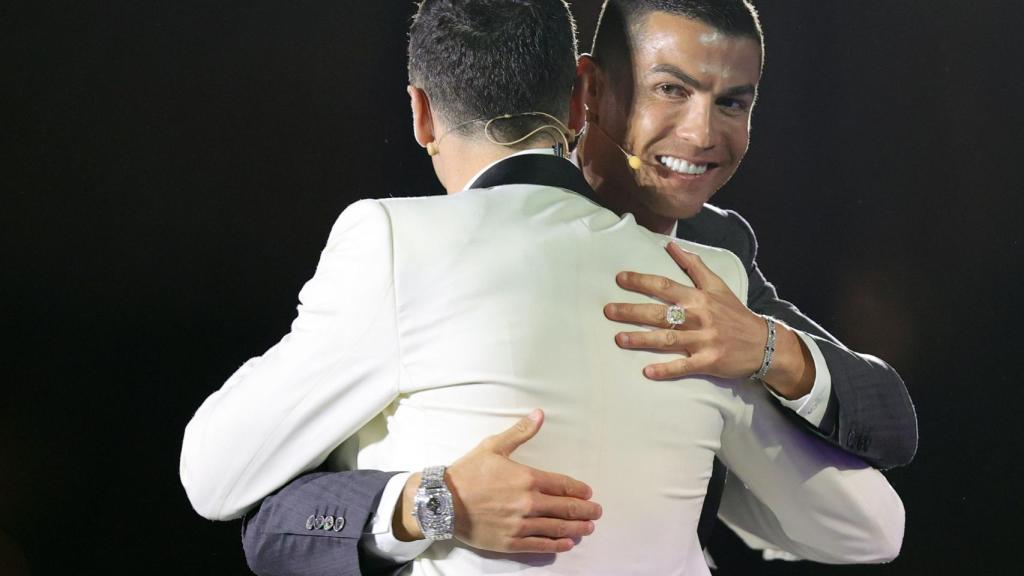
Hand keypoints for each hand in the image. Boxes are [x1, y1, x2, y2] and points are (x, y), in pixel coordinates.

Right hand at [396, 409, 601, 552]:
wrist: (443, 501)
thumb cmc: (468, 472)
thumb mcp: (493, 446)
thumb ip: (520, 432)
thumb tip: (539, 414)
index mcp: (527, 478)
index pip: (562, 485)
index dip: (578, 490)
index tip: (588, 493)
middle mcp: (528, 503)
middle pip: (565, 508)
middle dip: (584, 511)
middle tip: (596, 513)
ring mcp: (520, 525)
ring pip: (556, 528)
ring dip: (576, 529)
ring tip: (588, 529)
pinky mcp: (510, 542)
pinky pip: (540, 545)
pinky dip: (556, 545)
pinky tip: (567, 544)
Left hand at [604, 242, 812, 397]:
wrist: (763, 343)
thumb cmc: (735, 313)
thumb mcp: (717, 285)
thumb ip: (694, 265)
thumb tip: (671, 245)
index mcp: (698, 297)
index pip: (665, 286)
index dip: (641, 281)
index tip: (620, 279)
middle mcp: (699, 317)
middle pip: (660, 313)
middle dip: (632, 311)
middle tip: (608, 311)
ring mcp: (703, 340)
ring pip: (667, 339)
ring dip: (642, 339)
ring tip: (618, 339)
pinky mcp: (709, 362)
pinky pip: (684, 366)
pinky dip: (666, 370)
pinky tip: (646, 372)